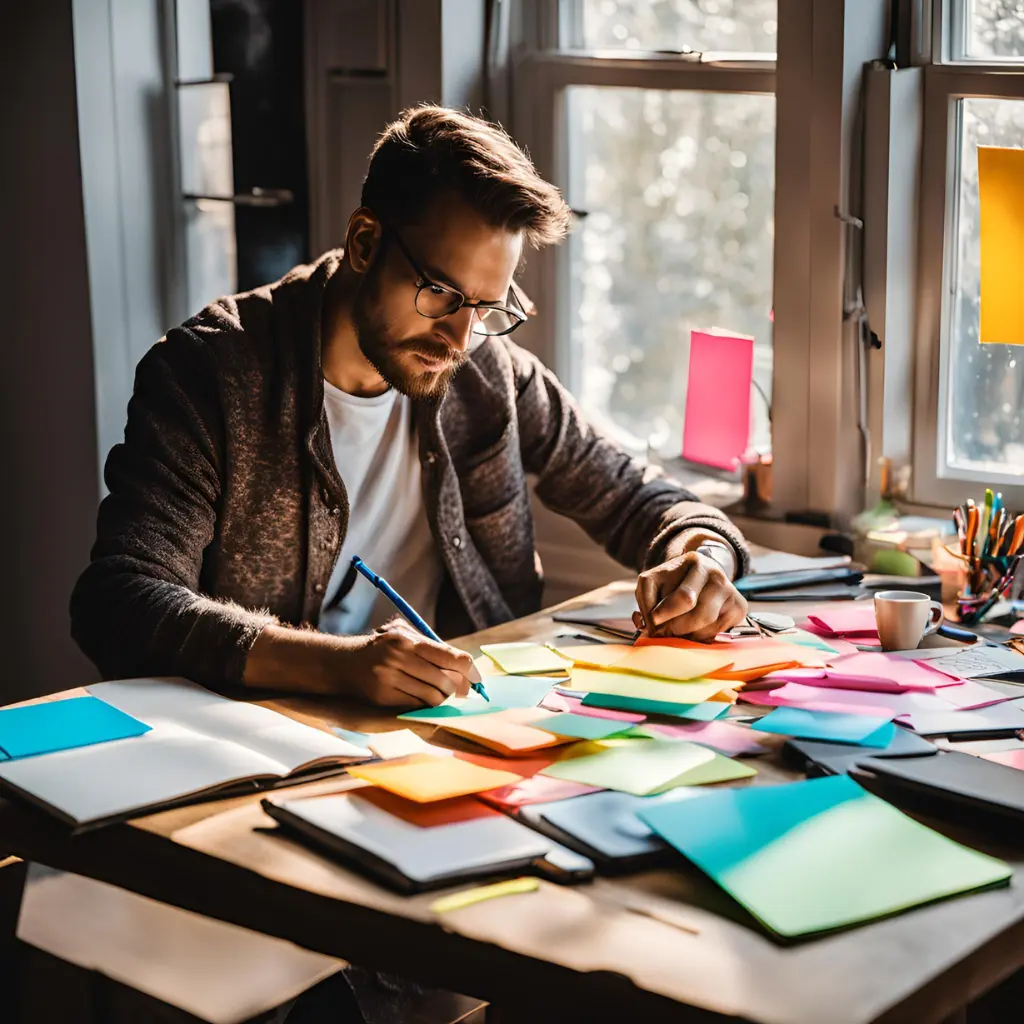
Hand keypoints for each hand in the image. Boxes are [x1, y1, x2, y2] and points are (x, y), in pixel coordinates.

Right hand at [341, 618, 481, 707]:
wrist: (345, 662)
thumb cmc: (384, 647)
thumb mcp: (404, 635)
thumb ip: (433, 648)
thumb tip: (468, 667)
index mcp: (408, 639)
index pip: (452, 657)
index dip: (470, 670)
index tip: (476, 678)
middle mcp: (399, 657)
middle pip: (446, 680)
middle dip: (457, 688)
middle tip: (460, 690)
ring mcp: (390, 678)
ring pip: (433, 697)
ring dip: (442, 698)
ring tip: (440, 693)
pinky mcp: (383, 696)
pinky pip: (417, 705)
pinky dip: (426, 705)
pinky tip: (423, 698)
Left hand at [634, 551, 747, 641]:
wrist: (703, 576)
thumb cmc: (673, 582)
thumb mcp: (655, 582)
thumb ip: (645, 599)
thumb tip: (644, 624)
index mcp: (694, 561)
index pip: (682, 596)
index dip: (664, 613)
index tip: (653, 621)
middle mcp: (716, 573)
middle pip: (697, 612)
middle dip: (674, 627)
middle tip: (662, 632)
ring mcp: (730, 590)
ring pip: (706, 623)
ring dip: (685, 633)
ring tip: (674, 631)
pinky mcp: (739, 606)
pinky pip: (716, 631)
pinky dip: (699, 636)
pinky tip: (691, 630)